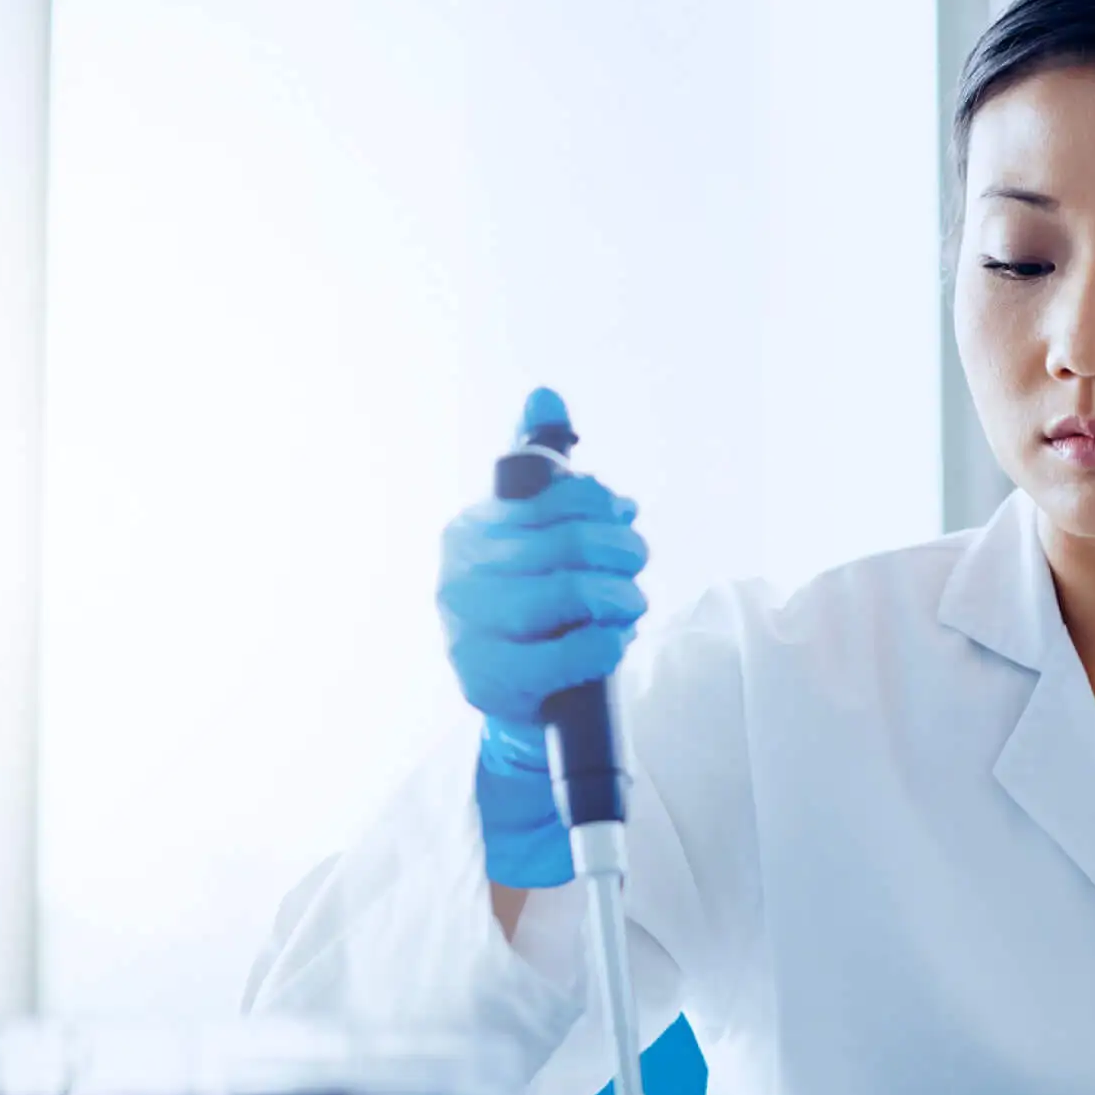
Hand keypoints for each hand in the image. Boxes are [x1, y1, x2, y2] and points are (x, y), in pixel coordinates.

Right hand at [440, 389, 648, 886]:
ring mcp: (466, 628)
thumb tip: (545, 391)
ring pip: (572, 591)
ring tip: (628, 608)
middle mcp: (458, 573)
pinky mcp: (487, 680)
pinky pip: (570, 651)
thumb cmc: (538, 612)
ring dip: (622, 600)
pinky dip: (606, 644)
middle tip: (636, 569)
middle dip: (624, 554)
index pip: (559, 494)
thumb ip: (543, 469)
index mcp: (470, 528)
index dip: (607, 508)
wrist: (522, 703)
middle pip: (572, 542)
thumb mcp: (538, 537)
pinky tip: (611, 642)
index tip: (623, 520)